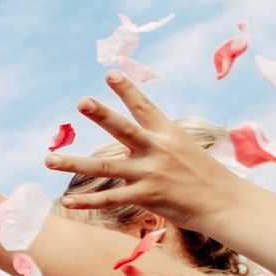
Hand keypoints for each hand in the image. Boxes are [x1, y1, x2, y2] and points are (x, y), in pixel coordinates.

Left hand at [47, 71, 247, 226]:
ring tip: (48, 160)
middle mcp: (158, 149)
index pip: (145, 107)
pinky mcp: (148, 196)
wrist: (226, 203)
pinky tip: (68, 200)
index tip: (110, 72)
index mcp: (169, 133)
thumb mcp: (183, 148)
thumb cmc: (203, 175)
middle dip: (102, 114)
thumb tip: (129, 141)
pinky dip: (88, 201)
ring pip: (106, 167)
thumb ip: (155, 141)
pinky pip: (111, 199)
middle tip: (82, 101)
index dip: (127, 90)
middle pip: (124, 129)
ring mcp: (152, 173)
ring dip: (75, 163)